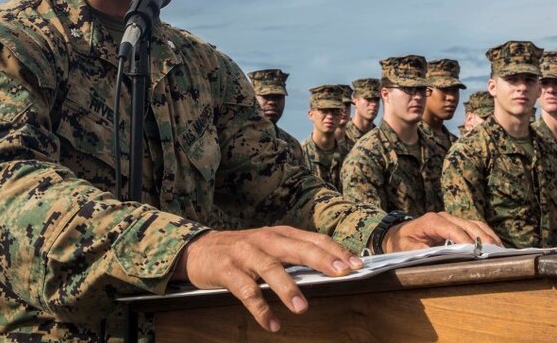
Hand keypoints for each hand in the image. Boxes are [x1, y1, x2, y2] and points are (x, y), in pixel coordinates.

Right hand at [173, 226, 362, 332]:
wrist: (199, 249)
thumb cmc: (242, 251)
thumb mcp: (269, 246)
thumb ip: (294, 255)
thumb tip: (330, 271)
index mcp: (279, 233)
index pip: (313, 239)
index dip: (335, 250)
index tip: (357, 264)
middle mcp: (265, 239)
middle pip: (297, 248)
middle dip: (321, 260)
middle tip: (341, 274)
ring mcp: (245, 253)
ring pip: (270, 268)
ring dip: (287, 288)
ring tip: (302, 308)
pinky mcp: (227, 270)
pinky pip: (246, 291)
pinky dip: (260, 308)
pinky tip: (272, 324)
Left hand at [382, 211, 500, 252]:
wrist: (398, 234)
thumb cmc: (401, 243)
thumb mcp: (406, 249)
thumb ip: (421, 252)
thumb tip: (438, 257)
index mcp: (431, 221)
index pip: (452, 229)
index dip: (465, 240)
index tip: (476, 252)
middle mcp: (444, 217)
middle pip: (468, 225)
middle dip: (482, 239)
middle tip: (495, 253)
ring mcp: (451, 219)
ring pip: (475, 224)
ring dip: (488, 237)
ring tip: (500, 251)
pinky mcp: (457, 224)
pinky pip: (475, 227)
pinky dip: (486, 235)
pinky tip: (495, 246)